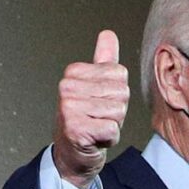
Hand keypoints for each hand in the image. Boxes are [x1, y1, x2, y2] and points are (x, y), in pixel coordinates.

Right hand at [53, 30, 129, 188]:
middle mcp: (68, 87)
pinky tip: (94, 139)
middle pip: (121, 93)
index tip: (100, 103)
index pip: (119, 74)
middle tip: (98, 118)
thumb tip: (108, 34)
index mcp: (74, 73)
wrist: (72, 154)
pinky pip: (112, 129)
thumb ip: (103, 60)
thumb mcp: (95, 87)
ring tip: (96, 127)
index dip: (117, 93)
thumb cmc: (86, 119)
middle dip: (117, 111)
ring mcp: (69, 108)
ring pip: (118, 111)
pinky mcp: (76, 129)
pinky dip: (109, 139)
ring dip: (112, 125)